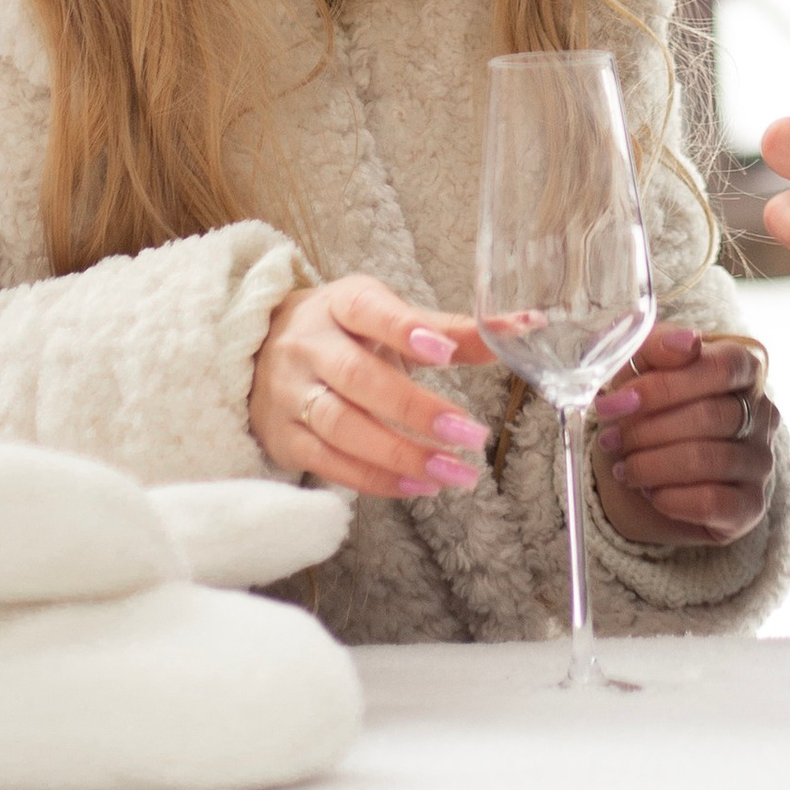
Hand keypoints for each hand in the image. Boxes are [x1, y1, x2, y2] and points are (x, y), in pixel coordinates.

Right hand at [249, 274, 495, 499]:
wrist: (261, 354)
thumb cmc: (346, 334)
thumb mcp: (388, 319)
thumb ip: (452, 331)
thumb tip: (527, 326)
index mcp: (339, 304)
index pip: (369, 311)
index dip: (404, 329)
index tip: (444, 352)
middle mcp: (308, 345)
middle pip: (358, 377)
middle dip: (416, 409)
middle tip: (471, 435)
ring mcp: (289, 393)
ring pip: (342, 426)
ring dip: (401, 453)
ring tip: (454, 472)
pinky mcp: (284, 438)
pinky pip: (329, 463)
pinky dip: (376, 478)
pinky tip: (419, 485)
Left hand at [590, 324, 779, 546]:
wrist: (646, 472)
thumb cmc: (648, 411)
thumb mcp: (641, 371)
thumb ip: (657, 347)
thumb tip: (685, 342)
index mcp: (744, 369)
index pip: (723, 366)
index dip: (668, 384)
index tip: (621, 400)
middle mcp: (762, 413)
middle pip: (710, 415)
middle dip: (648, 429)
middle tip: (611, 439)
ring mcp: (760, 460)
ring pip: (708, 460)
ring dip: (653, 465)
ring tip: (624, 468)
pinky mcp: (751, 505)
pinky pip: (712, 501)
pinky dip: (672, 498)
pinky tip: (650, 493)